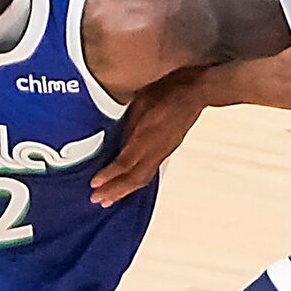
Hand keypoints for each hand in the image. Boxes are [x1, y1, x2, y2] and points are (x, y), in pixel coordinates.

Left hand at [91, 73, 209, 204]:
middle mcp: (157, 148)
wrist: (195, 92)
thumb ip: (129, 126)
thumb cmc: (166, 91)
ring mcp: (164, 152)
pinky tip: (128, 188)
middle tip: (97, 199)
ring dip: (124, 191)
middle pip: (135, 177)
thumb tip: (118, 143)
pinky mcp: (167, 152)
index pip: (126, 162)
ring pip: (143, 178)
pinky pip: (150, 173)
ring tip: (109, 200)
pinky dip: (135, 183)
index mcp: (148, 135)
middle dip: (114, 190)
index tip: (94, 183)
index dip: (110, 175)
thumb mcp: (140, 103)